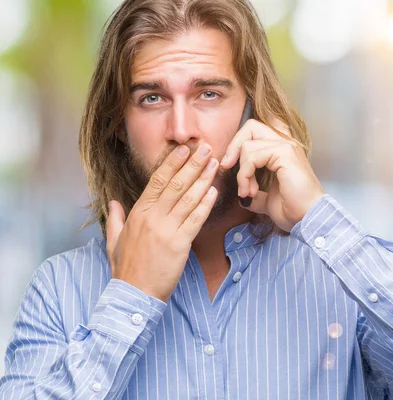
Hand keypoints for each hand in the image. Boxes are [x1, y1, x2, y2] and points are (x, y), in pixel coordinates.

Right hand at [106, 144, 218, 301]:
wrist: (133, 294)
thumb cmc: (125, 269)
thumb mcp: (113, 241)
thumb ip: (115, 219)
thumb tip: (113, 203)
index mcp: (138, 213)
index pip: (157, 181)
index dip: (172, 164)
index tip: (184, 149)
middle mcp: (152, 217)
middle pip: (175, 184)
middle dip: (193, 164)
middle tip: (207, 148)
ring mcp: (166, 230)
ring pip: (188, 199)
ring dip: (203, 179)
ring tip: (214, 164)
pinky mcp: (180, 245)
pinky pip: (196, 220)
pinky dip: (206, 204)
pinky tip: (214, 191)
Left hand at [220, 119, 323, 231]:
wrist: (307, 219)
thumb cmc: (294, 210)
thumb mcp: (267, 200)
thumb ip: (255, 192)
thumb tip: (243, 198)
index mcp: (283, 150)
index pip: (257, 131)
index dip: (240, 142)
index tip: (230, 165)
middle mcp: (286, 143)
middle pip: (251, 127)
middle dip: (234, 147)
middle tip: (227, 167)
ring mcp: (286, 146)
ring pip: (248, 144)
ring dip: (241, 171)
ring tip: (247, 192)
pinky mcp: (284, 153)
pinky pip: (252, 157)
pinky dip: (244, 175)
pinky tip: (249, 192)